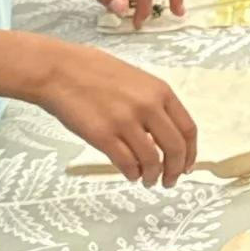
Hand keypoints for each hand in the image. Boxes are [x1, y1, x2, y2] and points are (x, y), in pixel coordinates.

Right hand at [22, 40, 198, 184]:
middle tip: (170, 181)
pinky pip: (126, 163)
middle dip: (175, 170)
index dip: (190, 153)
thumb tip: (164, 133)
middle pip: (175, 148)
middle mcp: (148, 106)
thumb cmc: (92, 71)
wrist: (59, 69)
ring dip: (153, 176)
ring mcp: (125, 121)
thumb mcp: (135, 79)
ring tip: (148, 181)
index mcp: (159, 91)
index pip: (187, 129)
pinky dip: (132, 174)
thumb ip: (153, 103)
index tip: (186, 165)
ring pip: (152, 161)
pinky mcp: (103, 135)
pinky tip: (130, 174)